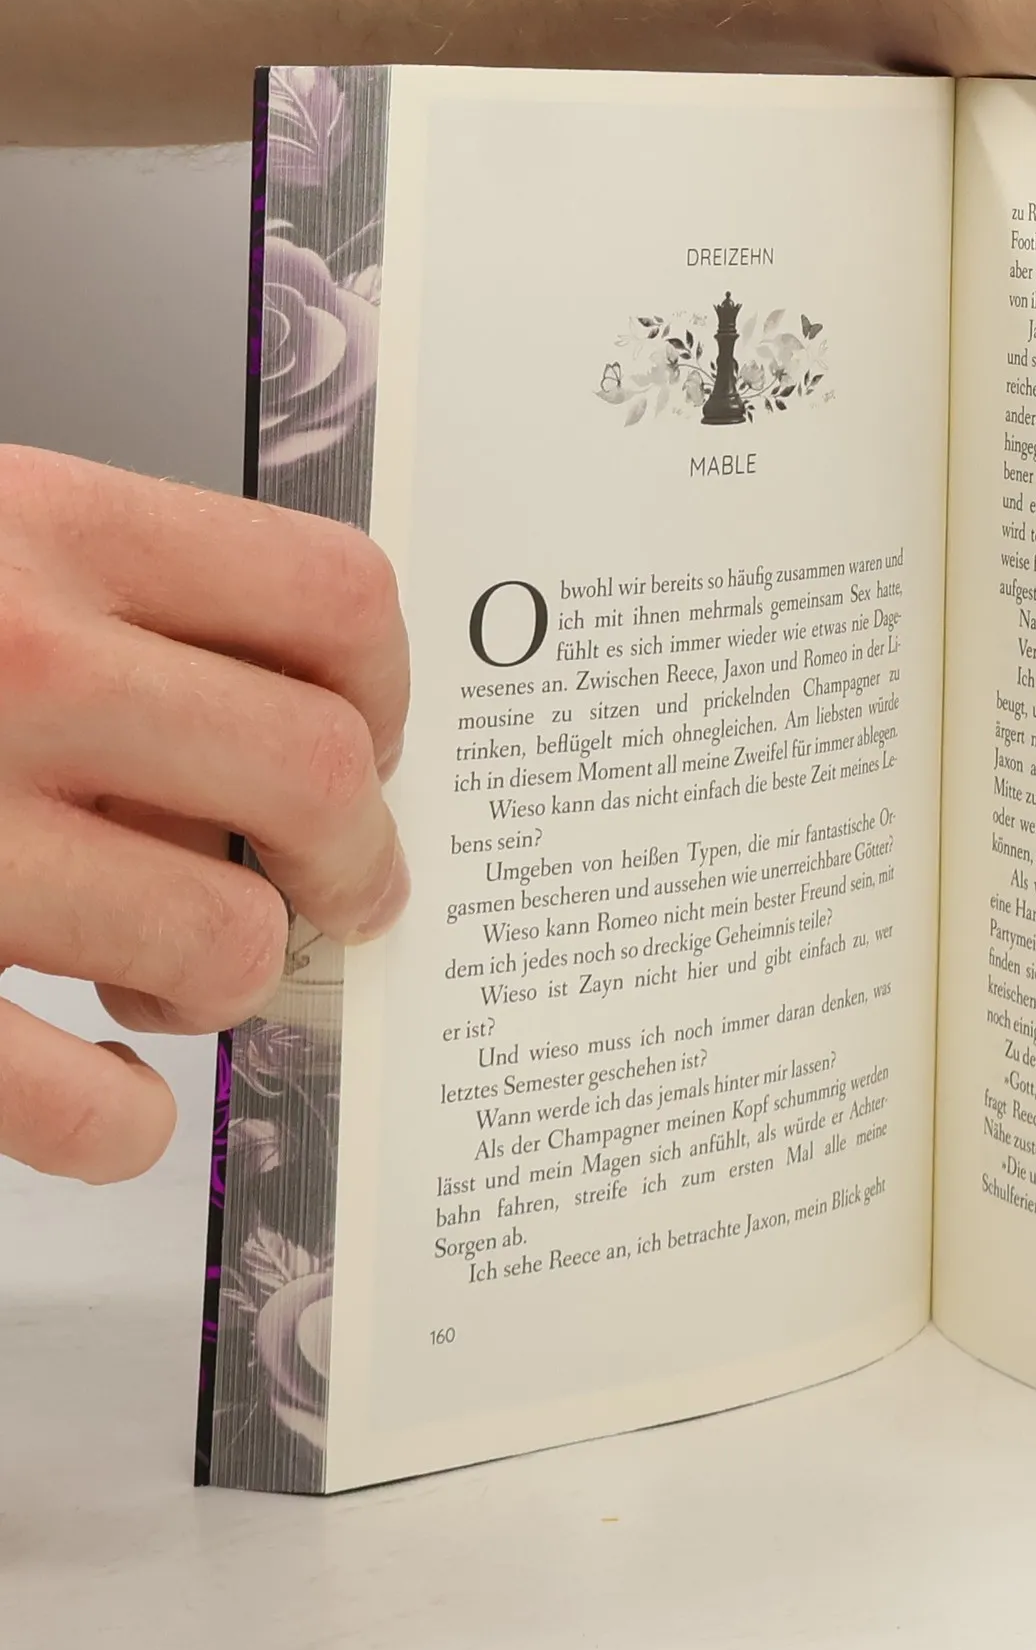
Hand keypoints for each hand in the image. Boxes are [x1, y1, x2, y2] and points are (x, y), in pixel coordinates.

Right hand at [0, 449, 409, 1180]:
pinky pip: (76, 1102)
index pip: (332, 598)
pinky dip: (115, 1119)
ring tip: (165, 972)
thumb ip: (110, 604)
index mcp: (35, 530)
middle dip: (356, 860)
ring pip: (225, 943)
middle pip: (322, 775)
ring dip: (227, 981)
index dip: (384, 689)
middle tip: (336, 892)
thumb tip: (304, 728)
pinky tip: (95, 1088)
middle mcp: (5, 666)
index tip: (368, 739)